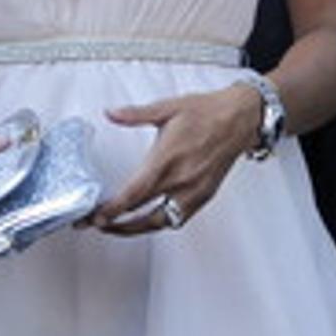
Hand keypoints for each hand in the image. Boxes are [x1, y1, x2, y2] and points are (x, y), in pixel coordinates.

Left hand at [93, 82, 261, 234]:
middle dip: (115, 223)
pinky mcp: (204, 196)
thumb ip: (135, 114)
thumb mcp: (167, 107)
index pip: (133, 195)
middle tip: (96, 223)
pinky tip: (149, 219)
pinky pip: (178, 218)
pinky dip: (160, 223)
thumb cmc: (207, 112)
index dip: (112, 210)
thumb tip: (111, 113)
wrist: (240, 118)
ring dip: (137, 228)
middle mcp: (181, 181)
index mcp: (167, 160)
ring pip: (160, 223)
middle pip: (142, 214)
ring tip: (118, 226)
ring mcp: (194, 192)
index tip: (95, 216)